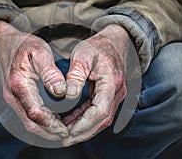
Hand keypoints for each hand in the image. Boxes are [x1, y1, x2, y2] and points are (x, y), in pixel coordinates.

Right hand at [0, 21, 68, 139]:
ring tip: (63, 130)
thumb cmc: (24, 45)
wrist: (4, 42)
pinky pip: (25, 116)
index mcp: (18, 84)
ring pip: (27, 122)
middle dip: (49, 132)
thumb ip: (50, 72)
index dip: (51, 124)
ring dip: (45, 130)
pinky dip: (40, 123)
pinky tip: (53, 122)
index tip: (66, 130)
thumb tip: (60, 92)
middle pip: (30, 123)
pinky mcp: (13, 99)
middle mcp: (11, 95)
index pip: (35, 112)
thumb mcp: (40, 52)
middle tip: (67, 134)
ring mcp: (10, 99)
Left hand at [62, 24, 129, 145]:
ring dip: (84, 128)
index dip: (83, 125)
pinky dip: (85, 119)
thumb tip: (67, 95)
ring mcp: (116, 95)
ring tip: (64, 133)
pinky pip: (99, 112)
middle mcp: (118, 92)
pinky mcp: (111, 96)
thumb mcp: (82, 55)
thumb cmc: (97, 47)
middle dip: (83, 132)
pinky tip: (71, 122)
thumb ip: (75, 75)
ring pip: (101, 119)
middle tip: (63, 139)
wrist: (114, 42)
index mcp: (111, 82)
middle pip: (102, 121)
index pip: (100, 111)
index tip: (67, 133)